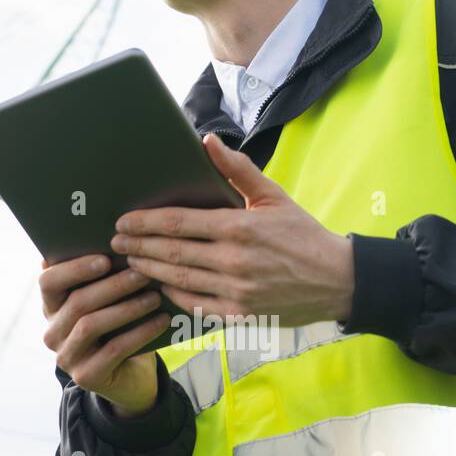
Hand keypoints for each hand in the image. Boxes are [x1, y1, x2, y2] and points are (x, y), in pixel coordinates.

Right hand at [38, 253, 171, 415]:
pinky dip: (139, 333)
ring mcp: (66, 357)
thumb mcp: (106, 303)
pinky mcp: (86, 377)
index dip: (74, 268)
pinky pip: (113, 350)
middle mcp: (52, 332)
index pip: (48, 282)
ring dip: (127, 308)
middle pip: (76, 302)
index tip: (106, 258)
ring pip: (91, 325)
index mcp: (51, 307)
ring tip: (155, 296)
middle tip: (142, 273)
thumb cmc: (118, 328)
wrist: (130, 377)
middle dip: (112, 285)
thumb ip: (101, 279)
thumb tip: (123, 246)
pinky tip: (161, 321)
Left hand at [110, 132, 355, 328]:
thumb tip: (207, 140)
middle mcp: (234, 260)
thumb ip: (237, 169)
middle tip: (115, 241)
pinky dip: (173, 295)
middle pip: (171, 252)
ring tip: (129, 260)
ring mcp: (236, 290)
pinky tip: (159, 285)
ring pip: (179, 280)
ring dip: (149, 270)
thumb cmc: (303, 234)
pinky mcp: (240, 314)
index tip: (123, 220)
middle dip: (138, 245)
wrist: (339, 280)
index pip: (179, 223)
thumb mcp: (273, 196)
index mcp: (239, 227)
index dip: (145, 222)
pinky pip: (196, 305)